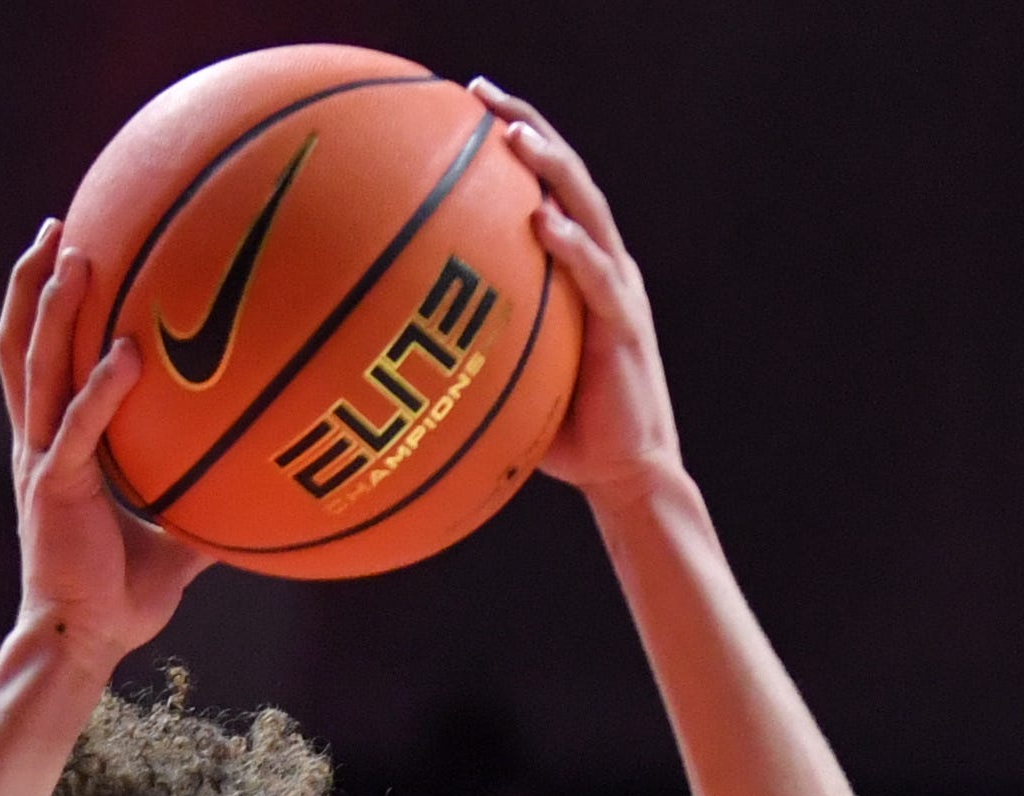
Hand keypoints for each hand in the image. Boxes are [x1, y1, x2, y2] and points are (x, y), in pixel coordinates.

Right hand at [0, 218, 208, 660]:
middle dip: (33, 282)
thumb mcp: (173, 543)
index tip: (68, 252)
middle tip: (59, 225)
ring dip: (51, 308)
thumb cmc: (120, 597)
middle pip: (21, 343)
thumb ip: (204, 509)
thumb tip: (258, 495)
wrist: (82, 642)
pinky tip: (126, 352)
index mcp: (55, 445)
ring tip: (73, 254)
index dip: (44, 306)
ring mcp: (42, 460)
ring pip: (36, 366)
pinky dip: (101, 388)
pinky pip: (80, 424)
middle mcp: (39, 441)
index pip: (40, 360)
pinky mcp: (55, 486)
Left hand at [467, 79, 681, 509]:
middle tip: (480, 93)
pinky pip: (597, 277)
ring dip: (551, 169)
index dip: (516, 141)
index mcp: (581, 269)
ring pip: (588, 211)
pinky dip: (572, 245)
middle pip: (568, 178)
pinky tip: (544, 221)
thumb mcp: (512, 375)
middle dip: (526, 127)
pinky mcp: (625, 327)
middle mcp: (605, 266)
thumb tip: (397, 342)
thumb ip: (476, 344)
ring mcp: (618, 292)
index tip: (468, 106)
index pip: (549, 188)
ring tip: (514, 138)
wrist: (626, 474)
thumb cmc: (564, 432)